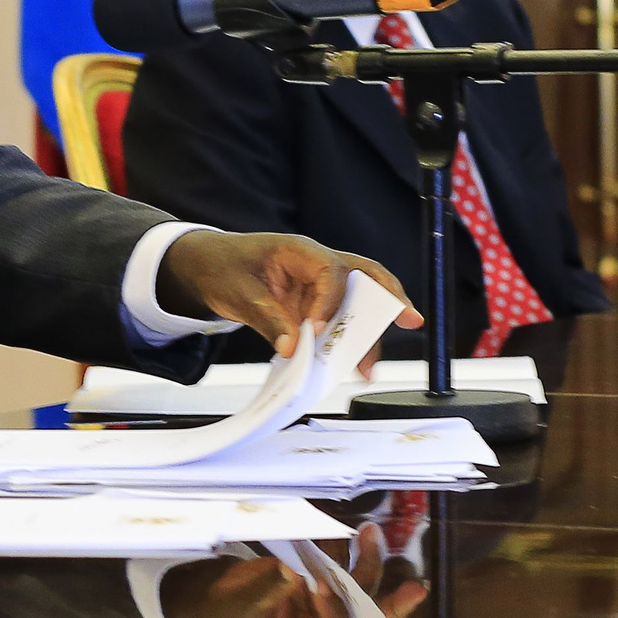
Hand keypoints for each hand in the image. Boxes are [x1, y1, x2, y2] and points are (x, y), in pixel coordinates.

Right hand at [156, 529, 428, 617]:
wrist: (198, 602)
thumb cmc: (215, 615)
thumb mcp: (235, 606)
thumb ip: (265, 590)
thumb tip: (293, 572)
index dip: (336, 614)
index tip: (322, 585)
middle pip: (360, 616)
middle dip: (387, 602)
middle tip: (416, 588)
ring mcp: (314, 601)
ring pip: (353, 587)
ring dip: (366, 563)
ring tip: (372, 532)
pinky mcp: (308, 578)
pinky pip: (335, 567)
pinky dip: (342, 551)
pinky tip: (350, 531)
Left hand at [160, 229, 422, 372]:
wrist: (207, 267)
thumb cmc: (222, 267)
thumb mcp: (237, 293)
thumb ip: (266, 319)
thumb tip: (291, 349)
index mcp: (299, 250)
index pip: (330, 271)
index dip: (330, 300)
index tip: (317, 329)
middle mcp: (317, 265)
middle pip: (365, 277)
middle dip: (388, 298)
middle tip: (409, 320)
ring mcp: (319, 286)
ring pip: (357, 303)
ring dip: (366, 333)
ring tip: (367, 367)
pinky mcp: (315, 306)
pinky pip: (339, 321)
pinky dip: (347, 341)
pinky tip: (351, 365)